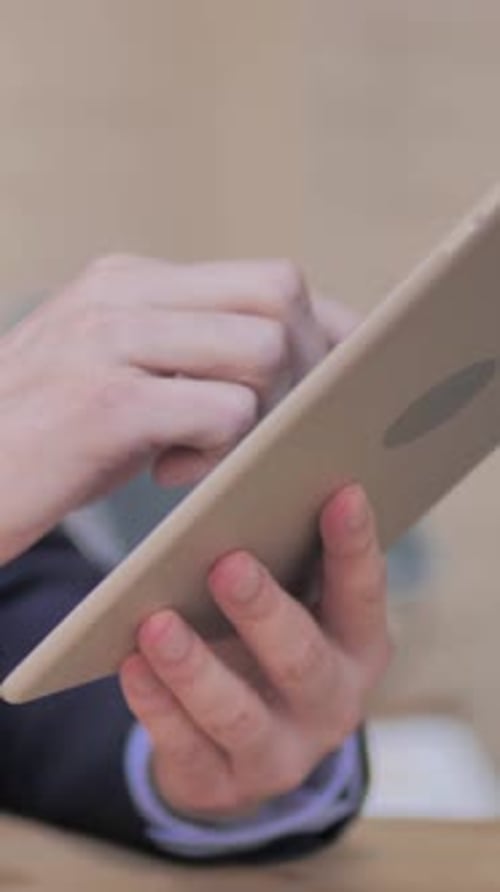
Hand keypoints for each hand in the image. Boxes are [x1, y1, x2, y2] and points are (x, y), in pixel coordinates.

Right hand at [0, 257, 352, 562]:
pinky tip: (170, 474)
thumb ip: (186, 357)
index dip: (323, 327)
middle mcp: (122, 291)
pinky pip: (222, 410)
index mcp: (130, 279)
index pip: (266, 277)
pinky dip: (220, 450)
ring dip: (262, 410)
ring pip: (260, 347)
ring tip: (210, 452)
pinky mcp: (105, 402)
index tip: (347, 372)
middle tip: (281, 424)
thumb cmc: (45, 441)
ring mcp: (110, 339)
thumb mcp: (118, 376)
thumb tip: (288, 369)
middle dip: (307, 366)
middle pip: (278, 296)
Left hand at [121, 485, 389, 821]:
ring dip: (195, 667)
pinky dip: (156, 706)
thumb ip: (281, 559)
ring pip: (237, 714)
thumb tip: (233, 497)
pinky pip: (185, 748)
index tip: (343, 492)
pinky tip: (131, 666)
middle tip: (227, 564)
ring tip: (156, 623)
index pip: (363, 596)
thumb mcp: (291, 606)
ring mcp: (281, 755)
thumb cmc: (267, 644)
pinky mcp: (223, 785)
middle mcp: (332, 706)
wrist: (241, 745)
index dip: (354, 546)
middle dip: (263, 612)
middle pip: (301, 660)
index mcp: (357, 649)